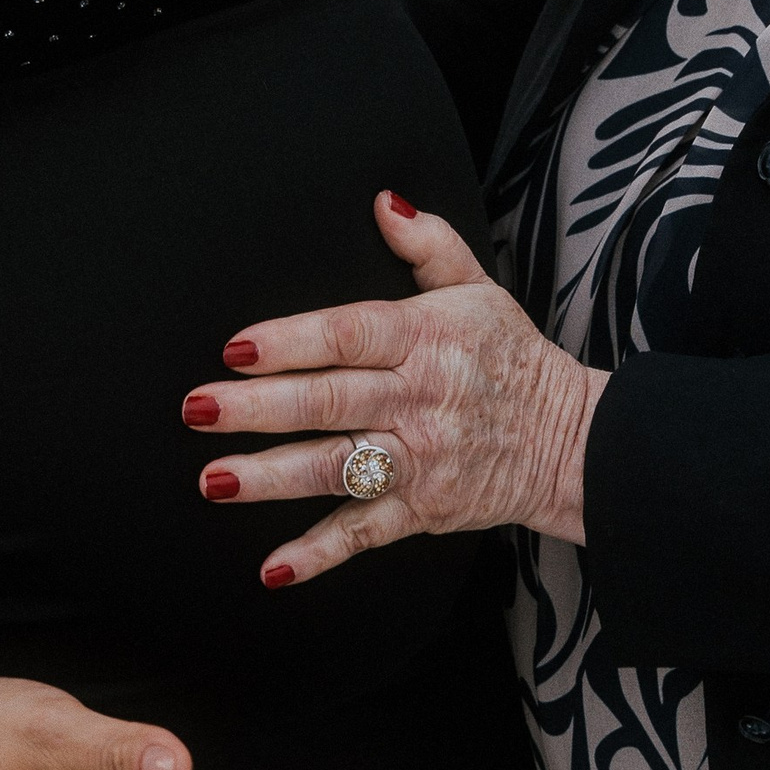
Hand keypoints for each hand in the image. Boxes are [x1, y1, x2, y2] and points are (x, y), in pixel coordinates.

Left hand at [183, 193, 606, 588]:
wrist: (571, 441)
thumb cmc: (513, 359)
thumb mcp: (478, 287)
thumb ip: (428, 243)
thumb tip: (384, 202)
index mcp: (426, 337)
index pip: (348, 334)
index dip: (290, 341)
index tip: (237, 347)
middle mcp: (418, 398)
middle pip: (328, 401)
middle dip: (257, 408)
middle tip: (197, 409)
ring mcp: (420, 458)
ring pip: (336, 467)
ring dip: (271, 477)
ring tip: (214, 478)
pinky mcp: (424, 510)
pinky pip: (365, 531)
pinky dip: (319, 553)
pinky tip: (274, 566)